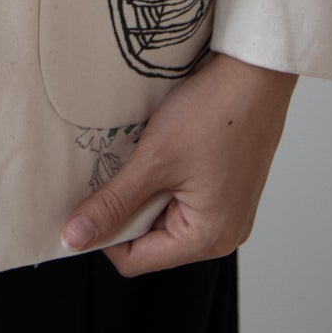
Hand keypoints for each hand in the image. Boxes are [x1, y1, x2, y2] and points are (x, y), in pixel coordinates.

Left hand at [59, 50, 297, 275]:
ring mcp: (227, 211)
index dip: (103, 233)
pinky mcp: (227, 188)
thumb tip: (76, 237)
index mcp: (207, 239)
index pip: (136, 259)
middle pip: (150, 238)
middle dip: (127, 204)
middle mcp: (223, 234)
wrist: (255, 73)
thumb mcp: (154, 159)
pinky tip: (162, 146)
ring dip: (145, 186)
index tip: (83, 203)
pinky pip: (182, 196)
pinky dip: (164, 175)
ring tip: (144, 151)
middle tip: (117, 164)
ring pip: (164, 213)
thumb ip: (113, 202)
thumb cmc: (215, 113)